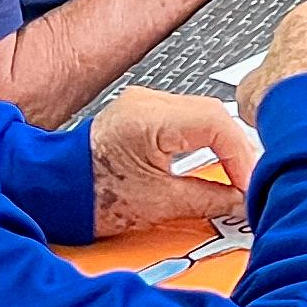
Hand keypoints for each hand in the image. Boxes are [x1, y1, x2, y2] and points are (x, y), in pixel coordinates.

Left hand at [92, 89, 260, 234]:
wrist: (55, 191)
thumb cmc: (90, 195)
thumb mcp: (160, 204)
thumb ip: (209, 200)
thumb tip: (240, 200)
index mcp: (148, 119)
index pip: (217, 124)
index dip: (242, 157)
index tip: (248, 184)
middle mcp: (147, 102)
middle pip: (216, 115)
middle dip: (239, 151)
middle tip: (250, 183)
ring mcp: (146, 103)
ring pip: (206, 115)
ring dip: (226, 145)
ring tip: (237, 176)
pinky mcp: (145, 113)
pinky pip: (190, 119)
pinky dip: (208, 141)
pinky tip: (216, 161)